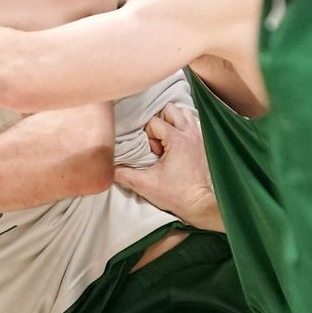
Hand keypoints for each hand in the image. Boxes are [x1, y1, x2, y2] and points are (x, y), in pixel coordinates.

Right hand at [116, 105, 224, 231]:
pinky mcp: (202, 142)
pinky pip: (192, 122)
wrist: (197, 204)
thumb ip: (123, 174)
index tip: (153, 152)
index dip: (148, 135)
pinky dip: (182, 126)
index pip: (154, 122)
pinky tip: (175, 141)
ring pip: (183, 113)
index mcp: (177, 140)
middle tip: (157, 141)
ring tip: (165, 138)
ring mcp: (198, 136)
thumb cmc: (174, 194)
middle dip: (159, 121)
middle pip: (170, 109)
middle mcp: (189, 133)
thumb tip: (109, 168)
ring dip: (172, 120)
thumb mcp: (144, 185)